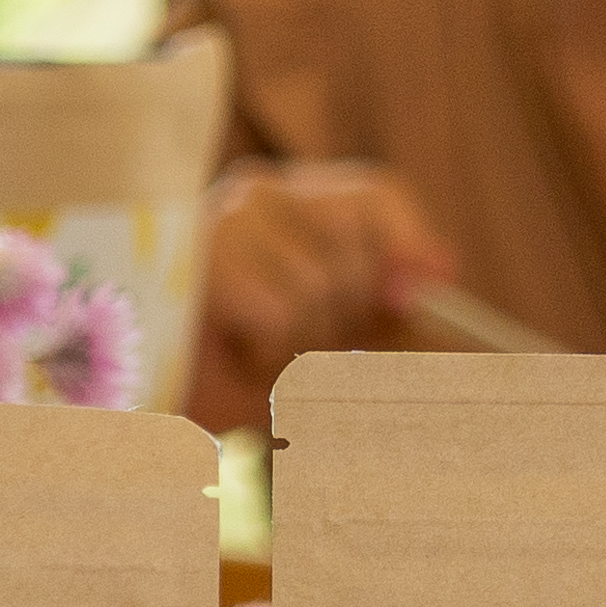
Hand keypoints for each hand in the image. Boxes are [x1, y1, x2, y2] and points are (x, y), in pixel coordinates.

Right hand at [189, 157, 458, 437]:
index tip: (435, 288)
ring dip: (299, 340)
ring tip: (261, 354)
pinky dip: (264, 350)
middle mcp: (256, 193)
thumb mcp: (342, 335)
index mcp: (296, 202)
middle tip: (303, 345)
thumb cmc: (253, 370)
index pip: (375, 195)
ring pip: (315, 279)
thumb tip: (440, 274)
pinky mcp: (191, 259)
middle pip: (350, 238)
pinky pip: (274, 309)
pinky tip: (233, 356)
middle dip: (344, 312)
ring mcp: (219, 221)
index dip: (410, 242)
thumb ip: (393, 307)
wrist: (165, 412)